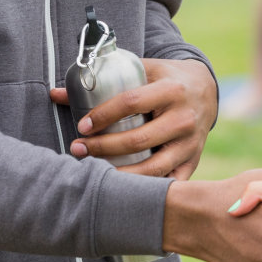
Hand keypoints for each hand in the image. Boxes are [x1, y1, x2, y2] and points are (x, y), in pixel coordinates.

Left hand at [49, 57, 217, 178]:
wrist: (206, 90)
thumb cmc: (166, 78)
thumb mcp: (142, 70)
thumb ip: (104, 79)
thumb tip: (55, 93)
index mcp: (171, 89)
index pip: (131, 103)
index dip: (103, 116)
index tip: (82, 126)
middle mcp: (184, 118)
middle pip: (138, 140)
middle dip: (102, 147)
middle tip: (78, 148)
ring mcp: (191, 143)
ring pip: (153, 168)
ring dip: (120, 174)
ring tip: (95, 172)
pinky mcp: (193, 160)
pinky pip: (169, 184)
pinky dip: (148, 190)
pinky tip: (125, 190)